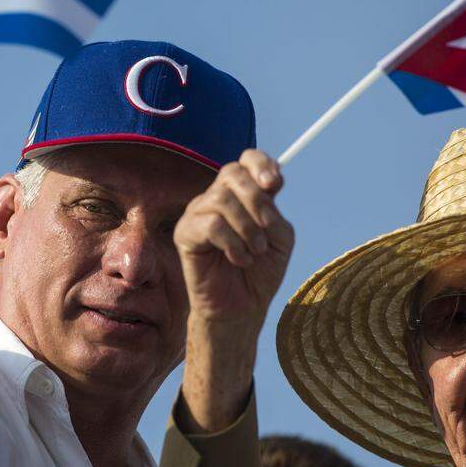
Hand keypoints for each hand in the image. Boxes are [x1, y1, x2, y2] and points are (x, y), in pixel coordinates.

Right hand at [174, 149, 293, 329]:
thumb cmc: (261, 272)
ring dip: (247, 228)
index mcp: (242, 194)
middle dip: (257, 201)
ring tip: (254, 251)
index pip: (247, 159)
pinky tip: (238, 259)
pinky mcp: (184, 233)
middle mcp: (216, 198)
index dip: (262, 165)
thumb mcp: (281, 237)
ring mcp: (197, 213)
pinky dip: (232, 243)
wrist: (243, 307)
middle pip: (232, 173)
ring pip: (222, 200)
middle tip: (266, 231)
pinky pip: (211, 225)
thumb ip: (274, 210)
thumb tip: (264, 189)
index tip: (275, 186)